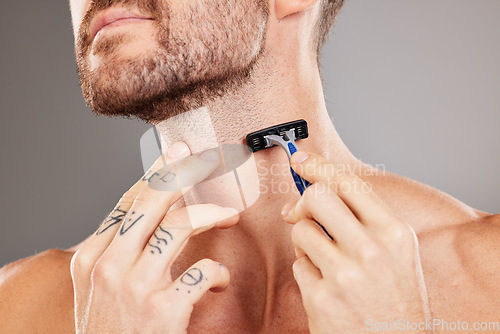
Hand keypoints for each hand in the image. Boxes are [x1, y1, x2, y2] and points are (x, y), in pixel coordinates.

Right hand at [70, 142, 238, 332]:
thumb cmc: (110, 331)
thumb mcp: (99, 289)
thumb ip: (119, 253)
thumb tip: (152, 219)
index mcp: (92, 257)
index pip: (128, 202)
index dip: (157, 173)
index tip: (177, 154)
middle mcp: (109, 265)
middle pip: (151, 201)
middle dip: (183, 174)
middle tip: (206, 161)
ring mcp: (135, 287)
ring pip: (179, 226)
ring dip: (211, 216)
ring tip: (230, 217)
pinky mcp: (164, 310)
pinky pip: (202, 273)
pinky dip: (217, 275)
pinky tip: (218, 283)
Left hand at [281, 152, 431, 333]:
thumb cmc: (397, 302)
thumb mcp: (397, 254)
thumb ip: (364, 219)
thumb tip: (317, 189)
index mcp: (394, 233)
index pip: (349, 183)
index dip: (319, 165)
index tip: (300, 160)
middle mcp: (371, 251)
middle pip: (317, 196)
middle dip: (304, 201)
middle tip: (302, 213)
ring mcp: (344, 276)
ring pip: (301, 230)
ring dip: (306, 242)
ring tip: (325, 260)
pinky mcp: (321, 299)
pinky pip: (298, 266)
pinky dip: (307, 272)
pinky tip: (326, 286)